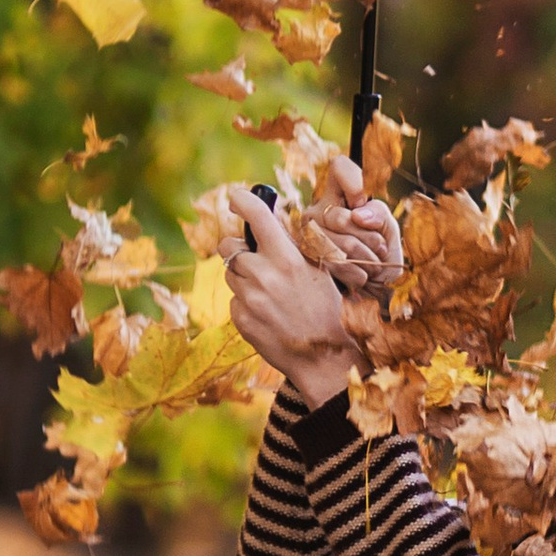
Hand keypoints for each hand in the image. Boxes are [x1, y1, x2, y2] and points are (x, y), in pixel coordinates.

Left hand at [224, 192, 359, 405]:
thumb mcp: (319, 272)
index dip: (243, 201)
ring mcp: (249, 299)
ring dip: (243, 278)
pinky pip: (234, 300)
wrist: (322, 358)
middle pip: (229, 247)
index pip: (257, 217)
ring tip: (269, 293)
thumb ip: (293, 247)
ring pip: (230, 274)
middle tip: (253, 257)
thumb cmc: (326, 311)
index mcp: (287, 259)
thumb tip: (271, 222)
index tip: (235, 197)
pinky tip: (268, 314)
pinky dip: (246, 303)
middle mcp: (263, 276)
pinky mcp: (240, 319)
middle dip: (238, 248)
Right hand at [296, 151, 401, 297]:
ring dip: (368, 260)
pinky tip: (363, 276)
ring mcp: (308, 235)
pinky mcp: (309, 260)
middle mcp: (317, 210)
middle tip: (380, 249)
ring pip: (343, 244)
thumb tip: (358, 215)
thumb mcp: (388, 230)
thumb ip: (379, 215)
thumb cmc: (380, 253)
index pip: (339, 167)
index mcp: (337, 194)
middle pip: (342, 217)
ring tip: (374, 265)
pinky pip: (338, 265)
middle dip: (371, 238)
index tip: (362, 202)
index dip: (354, 181)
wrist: (372, 290)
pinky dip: (359, 274)